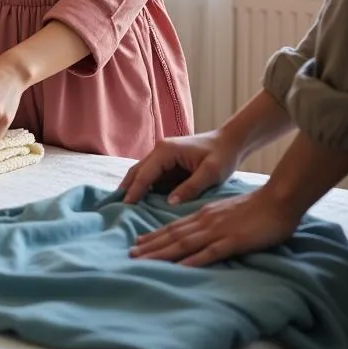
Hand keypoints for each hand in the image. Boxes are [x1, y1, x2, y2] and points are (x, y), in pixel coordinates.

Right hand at [119, 130, 242, 205]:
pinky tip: (141, 200)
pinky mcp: (168, 163)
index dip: (135, 190)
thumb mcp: (210, 173)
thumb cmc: (222, 156)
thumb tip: (169, 203)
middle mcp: (159, 151)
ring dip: (134, 187)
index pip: (145, 174)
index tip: (125, 205)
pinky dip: (145, 187)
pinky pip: (153, 176)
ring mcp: (163, 156)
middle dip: (127, 188)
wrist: (230, 142)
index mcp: (166, 151)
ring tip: (124, 205)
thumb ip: (190, 188)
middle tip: (117, 206)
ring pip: (143, 173)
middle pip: (137, 171)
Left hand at [128, 185, 302, 266]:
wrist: (277, 200)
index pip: (174, 226)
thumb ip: (211, 221)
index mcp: (203, 214)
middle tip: (131, 254)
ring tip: (144, 261)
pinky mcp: (233, 241)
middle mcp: (205, 221)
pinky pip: (209, 252)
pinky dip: (192, 260)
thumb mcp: (225, 212)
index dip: (154, 235)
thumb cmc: (255, 208)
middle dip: (151, 246)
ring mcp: (218, 231)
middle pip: (173, 235)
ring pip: (184, 243)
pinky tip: (179, 267)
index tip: (138, 243)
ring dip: (163, 253)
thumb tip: (198, 232)